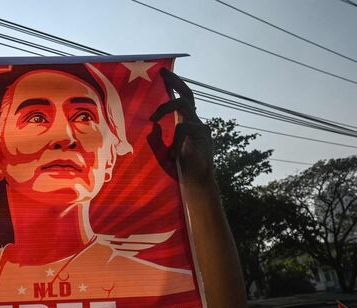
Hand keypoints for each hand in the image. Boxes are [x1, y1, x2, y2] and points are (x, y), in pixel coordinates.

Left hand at [147, 68, 213, 184]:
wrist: (196, 185)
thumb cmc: (179, 170)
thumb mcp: (162, 153)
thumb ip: (157, 140)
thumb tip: (153, 127)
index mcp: (185, 123)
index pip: (179, 99)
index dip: (173, 86)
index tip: (162, 73)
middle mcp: (194, 121)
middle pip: (187, 94)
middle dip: (175, 81)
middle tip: (163, 73)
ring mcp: (200, 127)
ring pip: (184, 105)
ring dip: (165, 108)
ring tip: (152, 119)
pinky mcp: (203, 135)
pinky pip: (184, 127)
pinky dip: (175, 139)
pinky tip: (172, 154)